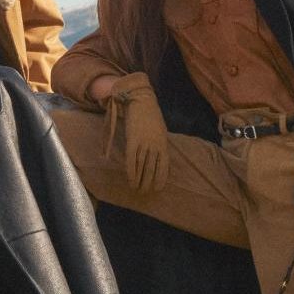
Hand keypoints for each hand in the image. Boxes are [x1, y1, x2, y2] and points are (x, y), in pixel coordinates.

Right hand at [108, 72, 170, 193]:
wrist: (140, 100)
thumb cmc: (150, 114)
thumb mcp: (160, 130)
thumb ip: (159, 143)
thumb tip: (158, 155)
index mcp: (163, 143)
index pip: (164, 166)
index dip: (160, 178)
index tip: (157, 189)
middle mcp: (155, 146)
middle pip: (152, 169)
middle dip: (149, 182)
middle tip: (145, 193)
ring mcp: (144, 144)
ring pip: (142, 167)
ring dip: (140, 180)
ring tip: (137, 190)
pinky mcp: (132, 141)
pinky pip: (131, 160)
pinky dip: (131, 172)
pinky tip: (130, 180)